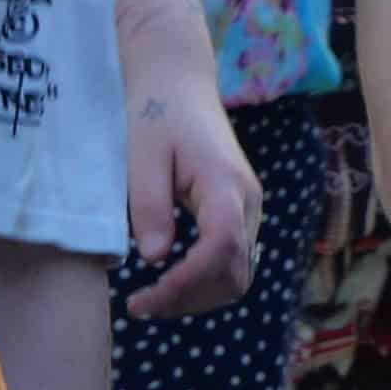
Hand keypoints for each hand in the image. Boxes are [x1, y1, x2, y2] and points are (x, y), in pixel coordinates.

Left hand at [122, 78, 261, 315]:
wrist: (178, 83)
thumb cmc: (156, 113)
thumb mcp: (142, 155)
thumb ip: (150, 205)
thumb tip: (155, 259)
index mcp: (225, 184)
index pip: (220, 250)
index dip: (186, 283)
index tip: (145, 299)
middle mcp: (248, 201)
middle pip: (235, 273)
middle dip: (191, 299)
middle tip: (142, 306)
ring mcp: (249, 208)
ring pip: (238, 274)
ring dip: (198, 296)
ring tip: (153, 299)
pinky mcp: (239, 212)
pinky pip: (232, 261)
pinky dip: (205, 281)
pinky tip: (170, 280)